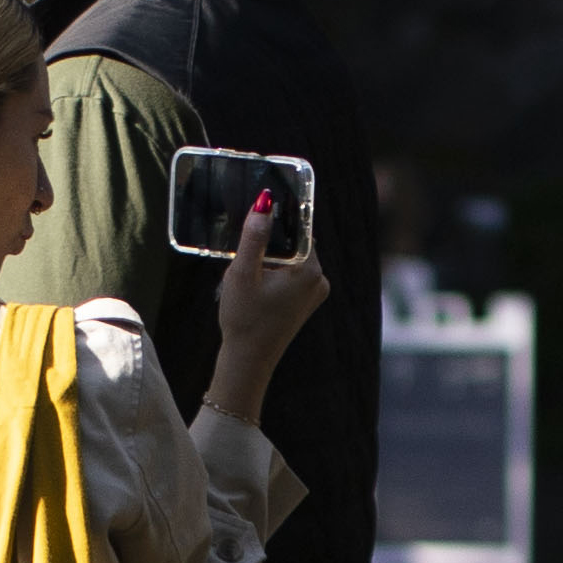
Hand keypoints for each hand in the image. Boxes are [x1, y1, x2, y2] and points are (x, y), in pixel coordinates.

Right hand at [201, 191, 329, 425]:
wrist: (247, 361)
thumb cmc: (244, 319)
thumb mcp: (243, 273)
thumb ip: (253, 236)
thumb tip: (264, 202)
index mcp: (310, 270)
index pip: (299, 228)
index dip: (277, 220)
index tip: (256, 219)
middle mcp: (319, 280)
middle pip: (293, 244)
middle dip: (269, 245)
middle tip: (245, 258)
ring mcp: (315, 293)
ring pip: (290, 260)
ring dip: (268, 260)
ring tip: (248, 277)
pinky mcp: (305, 303)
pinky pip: (291, 275)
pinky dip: (273, 274)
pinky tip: (254, 286)